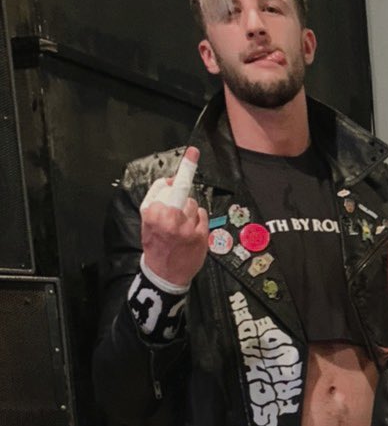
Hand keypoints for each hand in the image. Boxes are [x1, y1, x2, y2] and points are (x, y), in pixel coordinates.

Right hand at [140, 147, 208, 287]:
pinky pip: (203, 217)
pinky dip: (198, 222)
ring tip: (181, 229)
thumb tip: (173, 181)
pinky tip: (189, 233)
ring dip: (189, 213)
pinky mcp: (201, 236)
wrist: (164, 273)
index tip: (194, 152)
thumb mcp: (146, 219)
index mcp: (154, 212)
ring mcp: (188, 228)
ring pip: (194, 206)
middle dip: (180, 203)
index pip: (170, 187)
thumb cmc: (155, 244)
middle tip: (173, 220)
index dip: (185, 168)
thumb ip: (157, 196)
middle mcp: (171, 219)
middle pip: (183, 195)